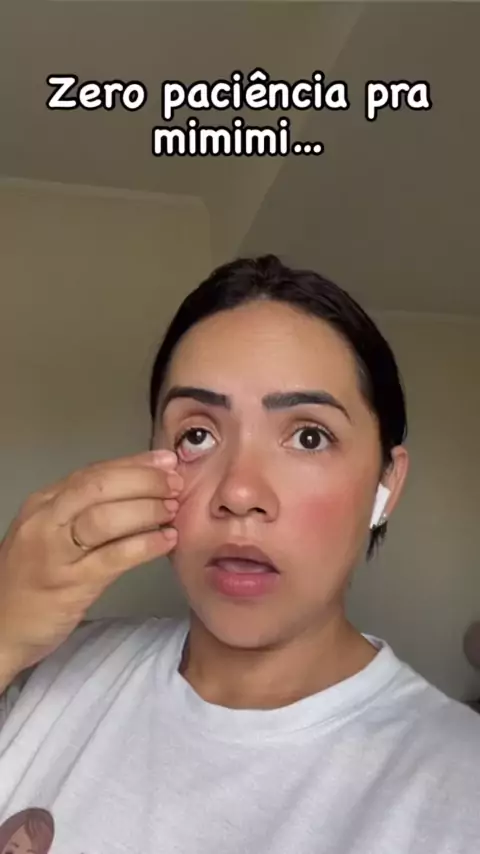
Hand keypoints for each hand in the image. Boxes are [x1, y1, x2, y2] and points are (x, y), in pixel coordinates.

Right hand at [0, 450, 182, 684]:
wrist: (0, 628)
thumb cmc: (32, 580)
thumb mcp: (52, 535)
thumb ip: (87, 511)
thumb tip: (141, 490)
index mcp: (43, 503)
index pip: (92, 472)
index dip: (134, 464)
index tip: (166, 461)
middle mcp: (45, 522)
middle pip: (98, 487)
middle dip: (143, 481)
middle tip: (176, 483)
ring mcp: (55, 553)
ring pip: (105, 518)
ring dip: (146, 510)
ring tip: (173, 510)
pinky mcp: (69, 585)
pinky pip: (113, 558)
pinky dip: (144, 545)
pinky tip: (166, 540)